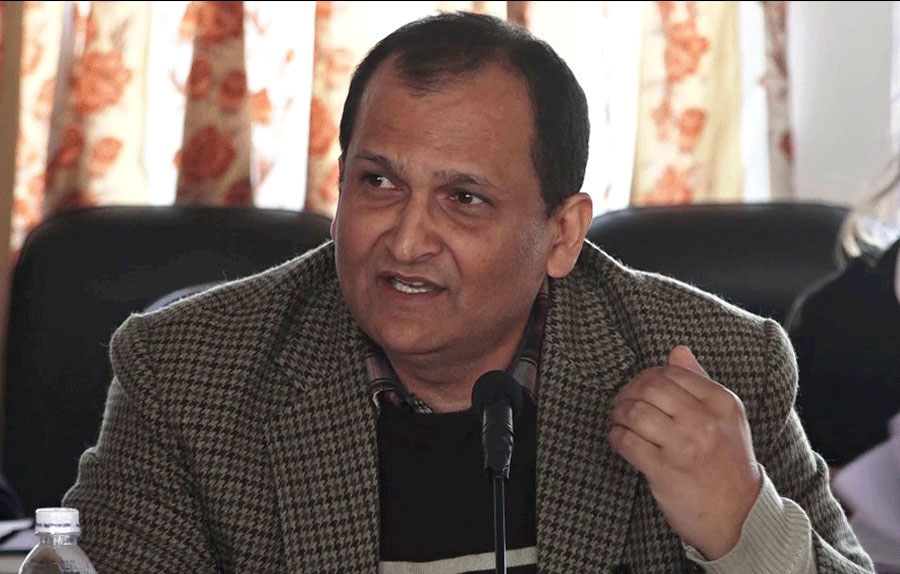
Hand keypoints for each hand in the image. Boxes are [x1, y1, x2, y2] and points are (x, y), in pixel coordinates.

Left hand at [608, 346, 761, 559]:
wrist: (741, 516)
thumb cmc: (729, 464)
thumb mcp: (727, 418)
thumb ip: (701, 381)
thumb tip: (677, 351)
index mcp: (720, 403)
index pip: (671, 373)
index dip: (646, 377)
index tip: (638, 387)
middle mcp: (703, 421)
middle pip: (649, 388)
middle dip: (628, 392)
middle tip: (622, 403)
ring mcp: (683, 446)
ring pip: (635, 412)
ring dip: (618, 414)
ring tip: (619, 420)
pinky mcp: (664, 470)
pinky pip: (626, 441)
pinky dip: (615, 436)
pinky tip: (619, 438)